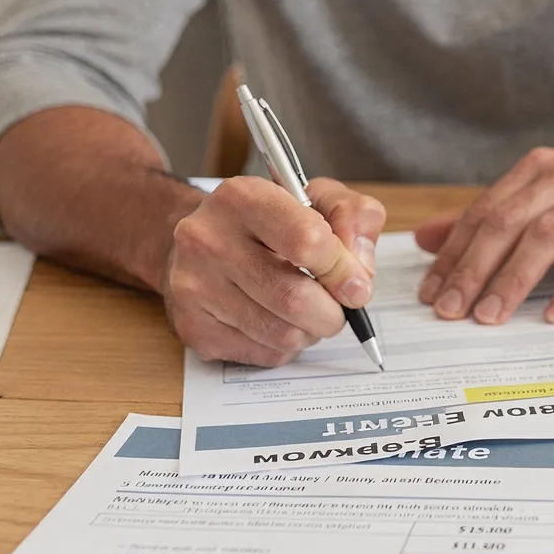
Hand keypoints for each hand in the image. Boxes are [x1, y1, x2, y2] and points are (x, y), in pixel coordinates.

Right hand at [163, 176, 385, 366]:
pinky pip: (264, 354)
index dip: (343, 269)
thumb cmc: (269, 221)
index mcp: (242, 198)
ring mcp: (195, 286)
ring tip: (306, 311)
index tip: (355, 283)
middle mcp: (208, 239)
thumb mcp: (318, 198)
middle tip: (336, 306)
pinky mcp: (194, 327)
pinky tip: (276, 321)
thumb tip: (359, 273)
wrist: (204, 242)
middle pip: (295, 298)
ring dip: (310, 331)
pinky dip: (285, 346)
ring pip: (282, 334)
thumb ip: (354, 217)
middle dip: (332, 312)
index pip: (308, 241)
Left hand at [415, 145, 553, 325]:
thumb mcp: (552, 194)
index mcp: (543, 168)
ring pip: (549, 237)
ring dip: (514, 279)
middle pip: (509, 222)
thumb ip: (493, 216)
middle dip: (474, 268)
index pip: (486, 210)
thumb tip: (428, 239)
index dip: (454, 252)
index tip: (431, 291)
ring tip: (491, 316)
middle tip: (451, 309)